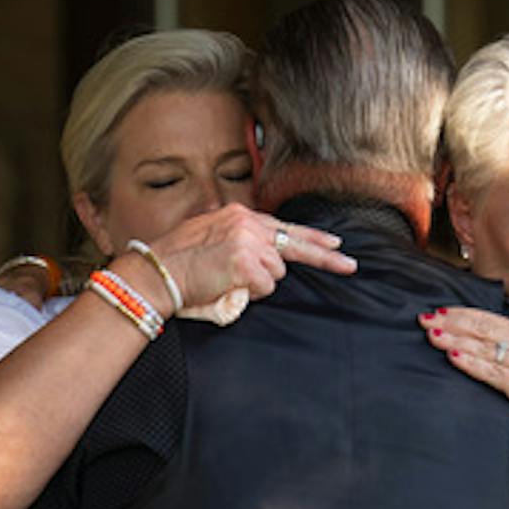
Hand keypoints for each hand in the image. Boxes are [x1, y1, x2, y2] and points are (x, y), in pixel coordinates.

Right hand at [149, 203, 356, 313]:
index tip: (334, 244)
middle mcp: (246, 223)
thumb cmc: (178, 261)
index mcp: (239, 215)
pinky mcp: (245, 262)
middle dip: (325, 257)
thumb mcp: (209, 235)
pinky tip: (228, 286)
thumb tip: (261, 255)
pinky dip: (251, 293)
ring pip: (276, 273)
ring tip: (229, 279)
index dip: (311, 237)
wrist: (158, 271)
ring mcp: (247, 242)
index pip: (284, 226)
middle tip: (350, 265)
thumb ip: (238, 238)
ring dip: (259, 283)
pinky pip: (265, 287)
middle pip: (294, 245)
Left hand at [419, 307, 508, 446]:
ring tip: (431, 334)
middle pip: (483, 329)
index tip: (442, 311)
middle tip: (425, 318)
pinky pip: (492, 373)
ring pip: (483, 349)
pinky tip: (453, 357)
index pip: (494, 320)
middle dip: (452, 322)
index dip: (466, 314)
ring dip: (455, 340)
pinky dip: (471, 364)